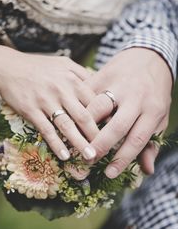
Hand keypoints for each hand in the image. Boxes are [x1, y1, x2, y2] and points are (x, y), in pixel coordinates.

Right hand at [0, 45, 97, 160]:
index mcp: (72, 79)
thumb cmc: (39, 66)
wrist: (8, 67)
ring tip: (90, 157)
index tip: (111, 130)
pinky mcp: (31, 110)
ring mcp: (45, 101)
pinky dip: (56, 144)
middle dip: (96, 135)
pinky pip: (46, 130)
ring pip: (67, 125)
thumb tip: (99, 87)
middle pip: (83, 116)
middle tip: (105, 149)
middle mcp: (61, 90)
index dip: (104, 117)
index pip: (94, 102)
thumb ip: (82, 73)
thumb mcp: (64, 63)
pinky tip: (64, 155)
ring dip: (79, 143)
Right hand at [85, 48, 171, 177]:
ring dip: (84, 129)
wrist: (149, 55)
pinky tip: (68, 126)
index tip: (110, 173)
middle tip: (89, 160)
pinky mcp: (102, 75)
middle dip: (101, 146)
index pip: (137, 138)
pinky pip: (85, 95)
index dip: (123, 158)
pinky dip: (77, 108)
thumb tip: (147, 170)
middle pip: (116, 125)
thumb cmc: (154, 91)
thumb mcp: (160, 115)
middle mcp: (134, 96)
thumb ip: (152, 142)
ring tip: (76, 145)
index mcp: (152, 108)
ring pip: (96, 108)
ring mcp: (116, 84)